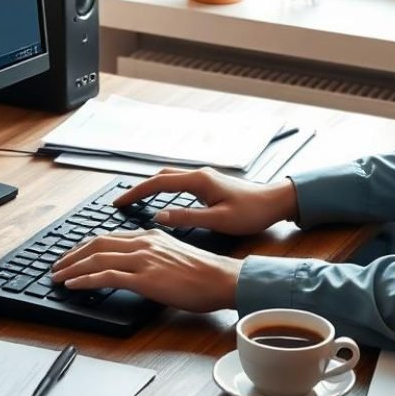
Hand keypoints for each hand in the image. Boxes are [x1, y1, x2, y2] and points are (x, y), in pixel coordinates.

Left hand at [51, 229, 242, 312]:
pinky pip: (106, 276)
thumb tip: (137, 267)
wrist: (222, 279)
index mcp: (150, 236)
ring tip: (57, 277)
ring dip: (72, 268)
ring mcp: (143, 259)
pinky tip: (73, 285)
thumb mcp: (174, 256)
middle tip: (56, 265)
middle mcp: (143, 243)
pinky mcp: (144, 278)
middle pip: (96, 244)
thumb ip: (153, 256)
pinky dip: (84, 280)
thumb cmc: (204, 274)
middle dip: (71, 255)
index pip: (108, 238)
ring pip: (96, 258)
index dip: (84, 246)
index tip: (71, 255)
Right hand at [114, 167, 298, 235]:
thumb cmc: (252, 212)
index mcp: (199, 181)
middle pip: (159, 177)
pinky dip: (163, 189)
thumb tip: (159, 217)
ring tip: (134, 201)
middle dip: (138, 188)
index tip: (119, 203)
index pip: (157, 184)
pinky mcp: (209, 184)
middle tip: (121, 202)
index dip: (135, 193)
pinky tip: (160, 199)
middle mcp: (199, 175)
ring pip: (168, 178)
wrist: (275, 202)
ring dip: (150, 187)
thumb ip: (187, 218)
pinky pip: (178, 182)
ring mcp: (204, 178)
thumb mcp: (219, 220)